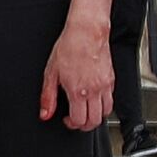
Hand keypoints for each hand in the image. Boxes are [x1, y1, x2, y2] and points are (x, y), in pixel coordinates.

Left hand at [46, 13, 112, 131]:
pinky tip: (94, 98)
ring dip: (96, 116)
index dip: (72, 124)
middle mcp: (94, 90)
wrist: (87, 32)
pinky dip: (103, 104)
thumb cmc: (69, 47)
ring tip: (86, 111)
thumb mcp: (51, 73)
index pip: (80, 121)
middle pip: (95, 121)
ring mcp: (105, 85)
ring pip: (106, 113)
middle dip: (85, 125)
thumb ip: (48, 96)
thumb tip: (45, 113)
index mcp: (78, 91)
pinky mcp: (111, 79)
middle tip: (76, 119)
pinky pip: (111, 99)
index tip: (67, 120)